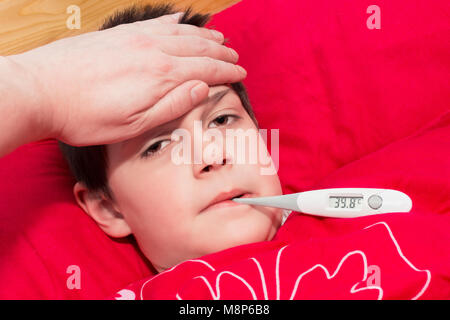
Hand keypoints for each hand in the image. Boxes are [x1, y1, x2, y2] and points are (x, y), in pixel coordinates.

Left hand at [9, 13, 245, 145]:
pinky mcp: (118, 34)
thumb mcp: (135, 124)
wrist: (42, 90)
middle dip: (221, 53)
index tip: (240, 74)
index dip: (227, 72)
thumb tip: (203, 88)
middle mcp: (153, 50)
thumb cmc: (87, 115)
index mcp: (161, 75)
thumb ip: (172, 105)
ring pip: (180, 31)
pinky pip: (154, 22)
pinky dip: (173, 20)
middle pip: (197, 47)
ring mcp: (135, 38)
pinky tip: (180, 19)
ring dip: (203, 35)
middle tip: (235, 57)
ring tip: (218, 39)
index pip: (206, 69)